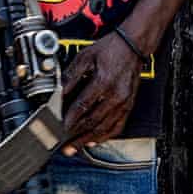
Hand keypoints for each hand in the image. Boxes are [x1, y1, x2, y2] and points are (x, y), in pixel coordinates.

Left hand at [58, 32, 141, 148]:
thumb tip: (59, 92)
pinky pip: (117, 126)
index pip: (83, 106)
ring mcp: (124, 102)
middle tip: (64, 143)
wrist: (133, 47)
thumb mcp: (86, 56)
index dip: (70, 118)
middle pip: (93, 121)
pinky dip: (105, 136)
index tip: (60, 126)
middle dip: (76, 134)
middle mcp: (115, 95)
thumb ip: (71, 75)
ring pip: (104, 127)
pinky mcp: (129, 105)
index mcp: (103, 81)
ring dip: (88, 139)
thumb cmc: (110, 49)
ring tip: (76, 146)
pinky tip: (95, 141)